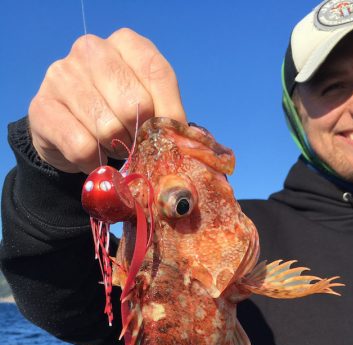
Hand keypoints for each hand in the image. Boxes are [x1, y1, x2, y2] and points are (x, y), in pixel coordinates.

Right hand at [28, 28, 185, 173]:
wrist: (69, 136)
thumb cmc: (117, 119)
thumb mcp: (148, 110)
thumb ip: (165, 115)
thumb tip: (180, 138)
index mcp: (125, 43)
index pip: (157, 74)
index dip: (169, 114)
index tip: (170, 139)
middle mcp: (91, 50)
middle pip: (133, 105)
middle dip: (138, 136)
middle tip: (133, 145)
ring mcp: (62, 75)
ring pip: (107, 128)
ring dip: (115, 150)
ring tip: (111, 147)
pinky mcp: (42, 107)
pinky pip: (82, 147)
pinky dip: (94, 163)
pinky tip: (93, 157)